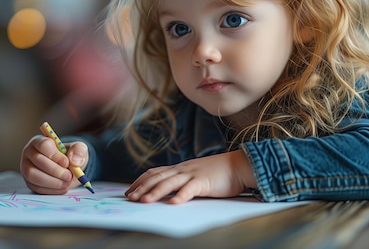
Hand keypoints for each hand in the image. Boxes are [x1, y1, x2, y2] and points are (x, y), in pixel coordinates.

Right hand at [20, 135, 88, 194]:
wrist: (67, 169)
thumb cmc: (70, 156)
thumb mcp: (78, 149)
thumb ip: (79, 151)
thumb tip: (74, 161)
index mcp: (39, 141)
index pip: (43, 145)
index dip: (55, 155)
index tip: (67, 163)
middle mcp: (29, 153)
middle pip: (37, 160)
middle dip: (55, 171)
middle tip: (69, 176)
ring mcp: (26, 168)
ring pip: (33, 175)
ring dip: (52, 182)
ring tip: (66, 183)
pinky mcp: (29, 182)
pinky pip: (36, 187)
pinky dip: (51, 190)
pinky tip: (62, 188)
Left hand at [125, 150, 255, 203]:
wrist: (238, 165)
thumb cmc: (218, 173)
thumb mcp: (195, 175)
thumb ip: (182, 181)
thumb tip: (167, 193)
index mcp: (180, 168)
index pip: (154, 173)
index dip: (140, 181)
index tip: (129, 191)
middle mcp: (183, 169)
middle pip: (158, 177)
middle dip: (142, 188)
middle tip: (130, 198)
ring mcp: (193, 174)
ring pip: (170, 182)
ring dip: (156, 192)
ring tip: (145, 201)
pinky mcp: (205, 181)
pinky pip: (191, 188)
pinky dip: (181, 196)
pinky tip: (174, 203)